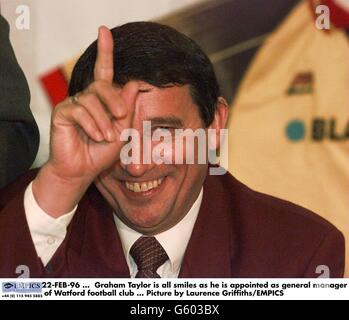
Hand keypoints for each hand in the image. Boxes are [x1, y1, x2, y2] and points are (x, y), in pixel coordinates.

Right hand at [33, 26, 138, 216]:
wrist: (82, 170)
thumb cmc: (101, 152)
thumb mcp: (122, 131)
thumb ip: (127, 109)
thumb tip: (133, 83)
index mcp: (101, 100)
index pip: (103, 72)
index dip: (105, 51)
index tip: (104, 30)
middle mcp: (86, 98)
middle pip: (102, 84)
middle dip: (114, 99)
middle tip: (121, 116)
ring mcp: (73, 104)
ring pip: (91, 99)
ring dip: (103, 120)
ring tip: (105, 137)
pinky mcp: (62, 112)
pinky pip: (79, 110)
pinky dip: (91, 125)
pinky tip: (94, 136)